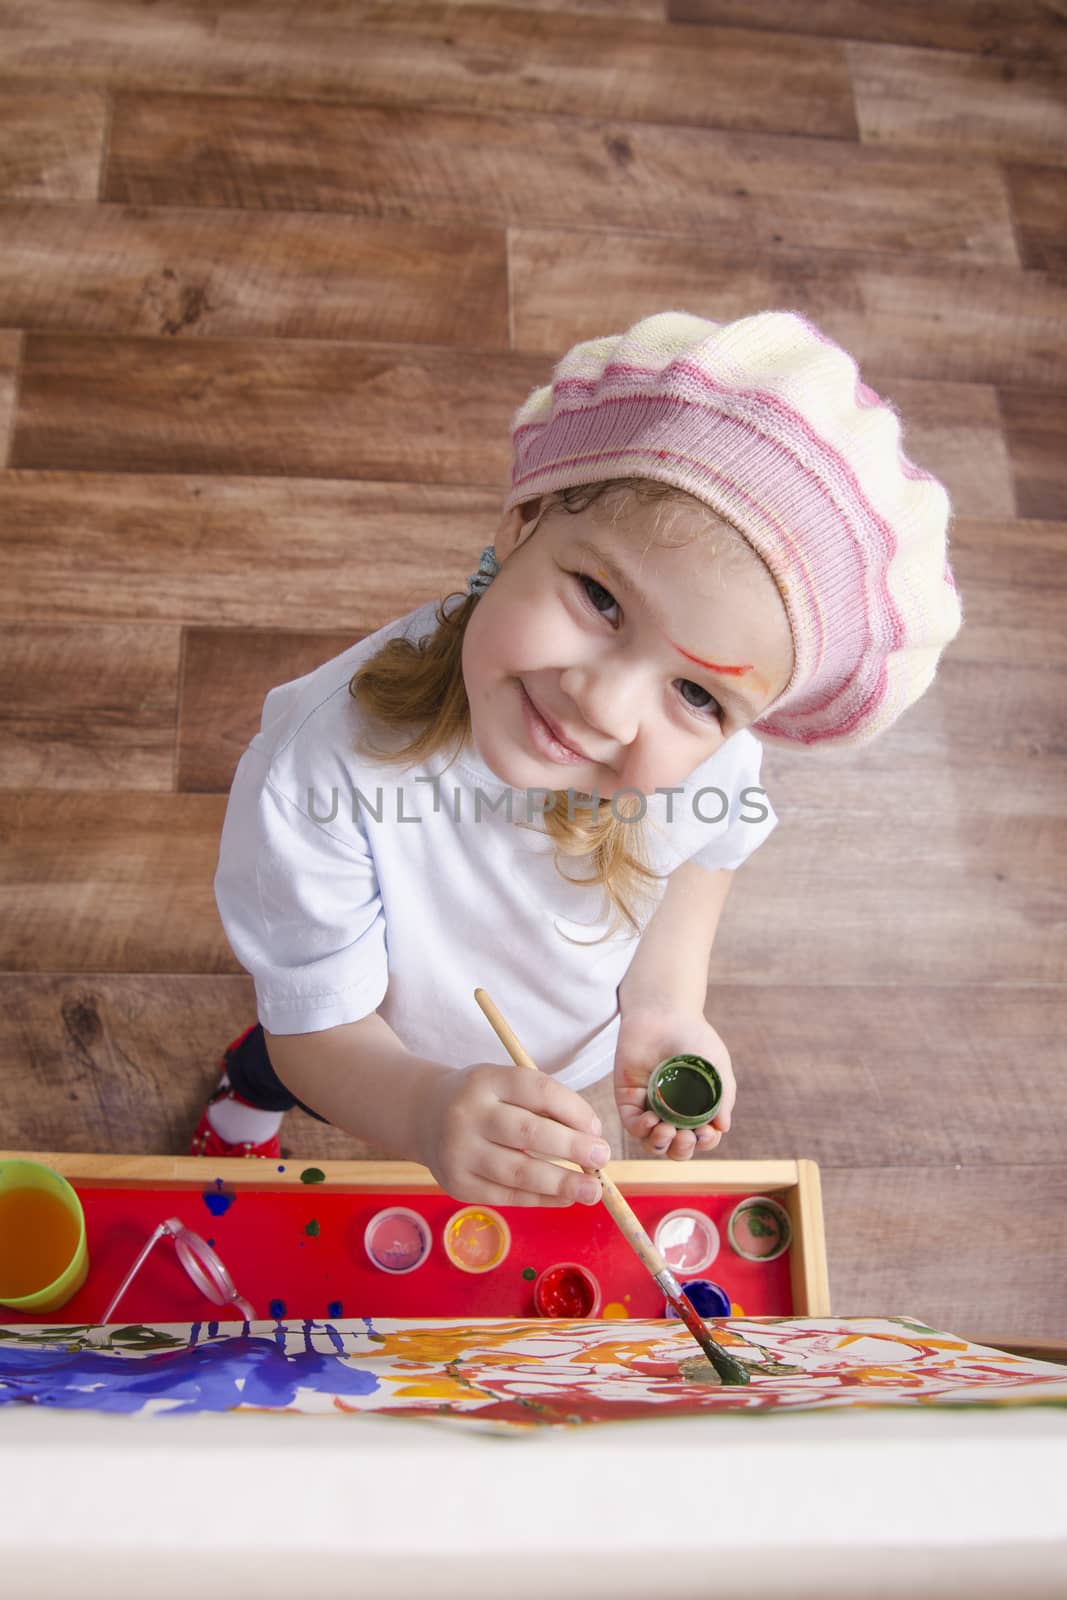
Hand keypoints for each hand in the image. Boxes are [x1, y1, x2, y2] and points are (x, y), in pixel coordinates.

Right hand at [418, 1062, 610, 1206]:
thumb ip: (542, 1104)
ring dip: (562, 1183)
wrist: (423, 1116)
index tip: (596, 1128)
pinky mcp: (457, 1184)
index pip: (537, 1090)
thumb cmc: (482, 1100)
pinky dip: (541, 1200)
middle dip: (572, 1148)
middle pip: (528, 1132)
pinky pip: (506, 1196)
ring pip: (518, 1172)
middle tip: (602, 1157)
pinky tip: (564, 1198)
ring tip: (593, 1190)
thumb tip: (590, 1137)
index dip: (573, 1109)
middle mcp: (468, 1114)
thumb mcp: (504, 1084)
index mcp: (485, 1080)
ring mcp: (459, 1152)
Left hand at [614, 1005, 735, 1159]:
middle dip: (682, 1150)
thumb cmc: (694, 1037)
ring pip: (652, 1143)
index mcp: (697, 1109)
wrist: (665, 1013)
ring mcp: (650, 1107)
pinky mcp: (629, 1098)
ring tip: (668, 1131)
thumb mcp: (717, 1067)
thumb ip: (722, 1097)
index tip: (707, 1132)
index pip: (702, 1138)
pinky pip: (632, 1125)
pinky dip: (642, 1130)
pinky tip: (651, 1120)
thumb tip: (723, 1127)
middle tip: (685, 1137)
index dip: (705, 1143)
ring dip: (661, 1145)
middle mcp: (674, 1113)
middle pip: (676, 1148)